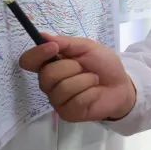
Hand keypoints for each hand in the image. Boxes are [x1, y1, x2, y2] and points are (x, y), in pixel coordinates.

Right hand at [18, 35, 135, 121]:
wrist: (122, 85)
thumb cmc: (103, 65)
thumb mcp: (87, 47)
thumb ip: (66, 43)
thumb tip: (42, 36)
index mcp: (51, 64)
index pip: (28, 61)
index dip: (37, 54)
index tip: (53, 48)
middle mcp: (49, 83)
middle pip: (46, 75)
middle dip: (70, 67)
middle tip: (84, 67)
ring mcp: (57, 100)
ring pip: (62, 88)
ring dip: (84, 80)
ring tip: (93, 79)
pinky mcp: (67, 113)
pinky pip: (74, 101)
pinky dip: (89, 93)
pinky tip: (94, 92)